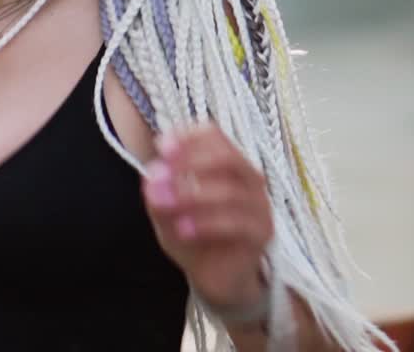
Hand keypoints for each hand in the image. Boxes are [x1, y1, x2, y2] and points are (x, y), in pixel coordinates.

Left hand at [141, 126, 273, 313]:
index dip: (188, 137)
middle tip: (161, 173)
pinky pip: (237, 222)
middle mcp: (247, 179)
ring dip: (192, 194)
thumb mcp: (165, 214)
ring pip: (230, 190)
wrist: (214, 278)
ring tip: (164, 204)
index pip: (214, 135)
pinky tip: (183, 229)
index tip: (161, 147)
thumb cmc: (193, 236)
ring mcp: (258, 205)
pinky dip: (207, 223)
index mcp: (225, 164)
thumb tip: (152, 176)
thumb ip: (158, 194)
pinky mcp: (261, 233)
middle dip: (191, 161)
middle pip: (227, 156)